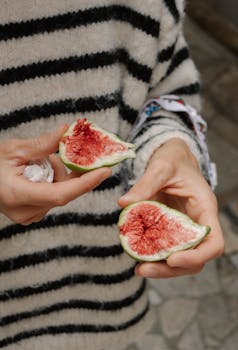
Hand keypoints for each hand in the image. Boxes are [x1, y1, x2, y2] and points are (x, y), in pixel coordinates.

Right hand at [0, 125, 110, 224]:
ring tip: (40, 162)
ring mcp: (29, 216)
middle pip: (63, 192)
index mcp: (18, 196)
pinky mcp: (32, 215)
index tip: (105, 171)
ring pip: (59, 194)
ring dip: (58, 176)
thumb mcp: (14, 149)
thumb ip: (42, 144)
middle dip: (69, 172)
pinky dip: (54, 183)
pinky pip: (53, 198)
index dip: (85, 183)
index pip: (61, 194)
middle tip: (65, 153)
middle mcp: (26, 211)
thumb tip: (66, 132)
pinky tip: (41, 171)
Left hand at [118, 138, 223, 277]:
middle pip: (195, 258)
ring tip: (138, 268)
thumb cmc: (173, 158)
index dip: (197, 257)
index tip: (172, 259)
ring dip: (161, 267)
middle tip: (142, 269)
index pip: (214, 243)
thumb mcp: (161, 167)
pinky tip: (136, 255)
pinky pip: (166, 247)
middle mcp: (197, 223)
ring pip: (180, 257)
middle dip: (171, 270)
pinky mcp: (171, 228)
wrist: (172, 156)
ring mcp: (184, 228)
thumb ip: (145, 184)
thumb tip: (124, 203)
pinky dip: (153, 254)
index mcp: (205, 209)